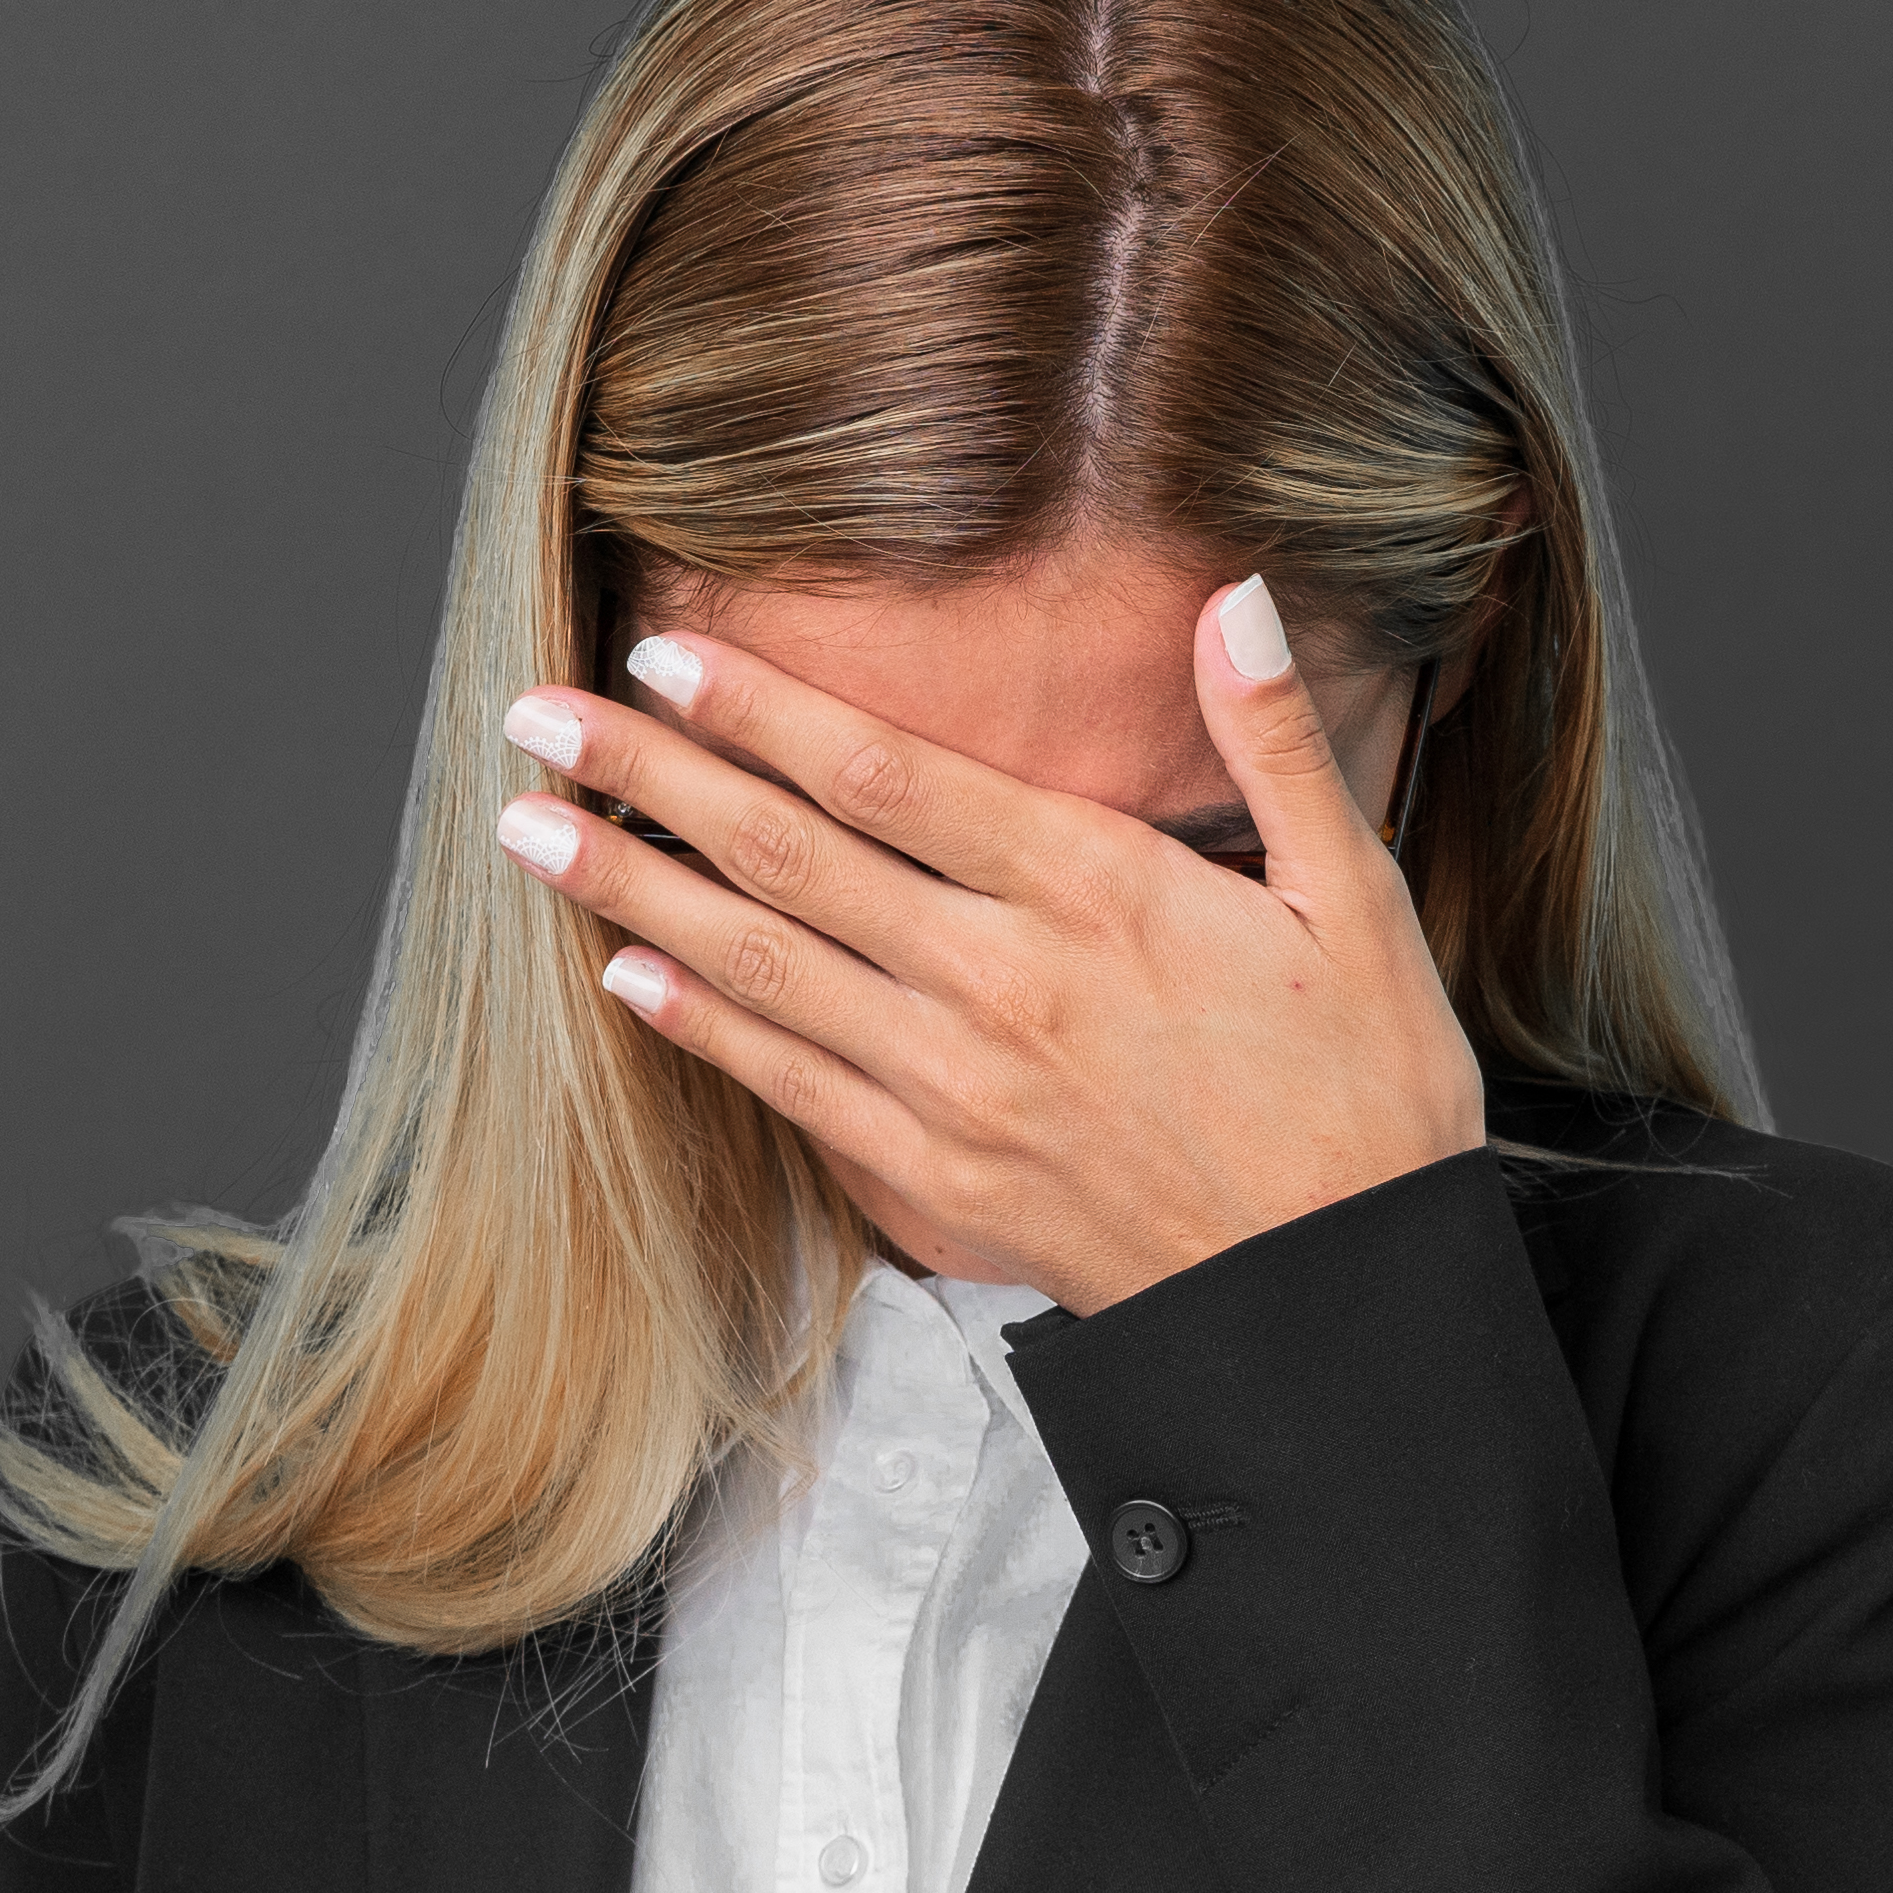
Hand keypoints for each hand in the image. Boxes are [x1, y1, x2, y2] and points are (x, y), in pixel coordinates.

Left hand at [479, 572, 1484, 1310]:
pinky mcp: (940, 1179)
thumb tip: (1233, 595)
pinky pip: (792, 1086)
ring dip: (634, 892)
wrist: (1340, 1296)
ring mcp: (958, 1087)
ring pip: (763, 965)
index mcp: (1097, 891)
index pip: (888, 774)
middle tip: (532, 717)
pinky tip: (625, 976)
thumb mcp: (1360, 900)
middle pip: (791, 857)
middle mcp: (1004, 981)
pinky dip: (703, 1025)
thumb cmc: (1363, 1098)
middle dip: (647, 779)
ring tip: (528, 830)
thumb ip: (1279, 742)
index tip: (663, 654)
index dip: (762, 709)